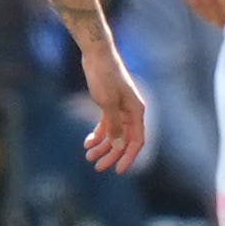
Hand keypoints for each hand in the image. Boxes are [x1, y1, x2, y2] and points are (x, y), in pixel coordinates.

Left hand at [79, 44, 146, 173]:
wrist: (97, 55)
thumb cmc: (104, 76)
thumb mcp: (108, 103)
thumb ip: (115, 125)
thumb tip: (119, 145)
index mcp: (136, 111)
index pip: (137, 140)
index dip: (129, 157)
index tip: (118, 170)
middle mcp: (131, 112)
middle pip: (124, 140)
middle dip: (111, 154)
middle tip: (96, 166)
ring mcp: (120, 109)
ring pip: (114, 134)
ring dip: (102, 146)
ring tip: (88, 156)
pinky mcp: (109, 104)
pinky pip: (106, 125)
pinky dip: (97, 134)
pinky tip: (87, 143)